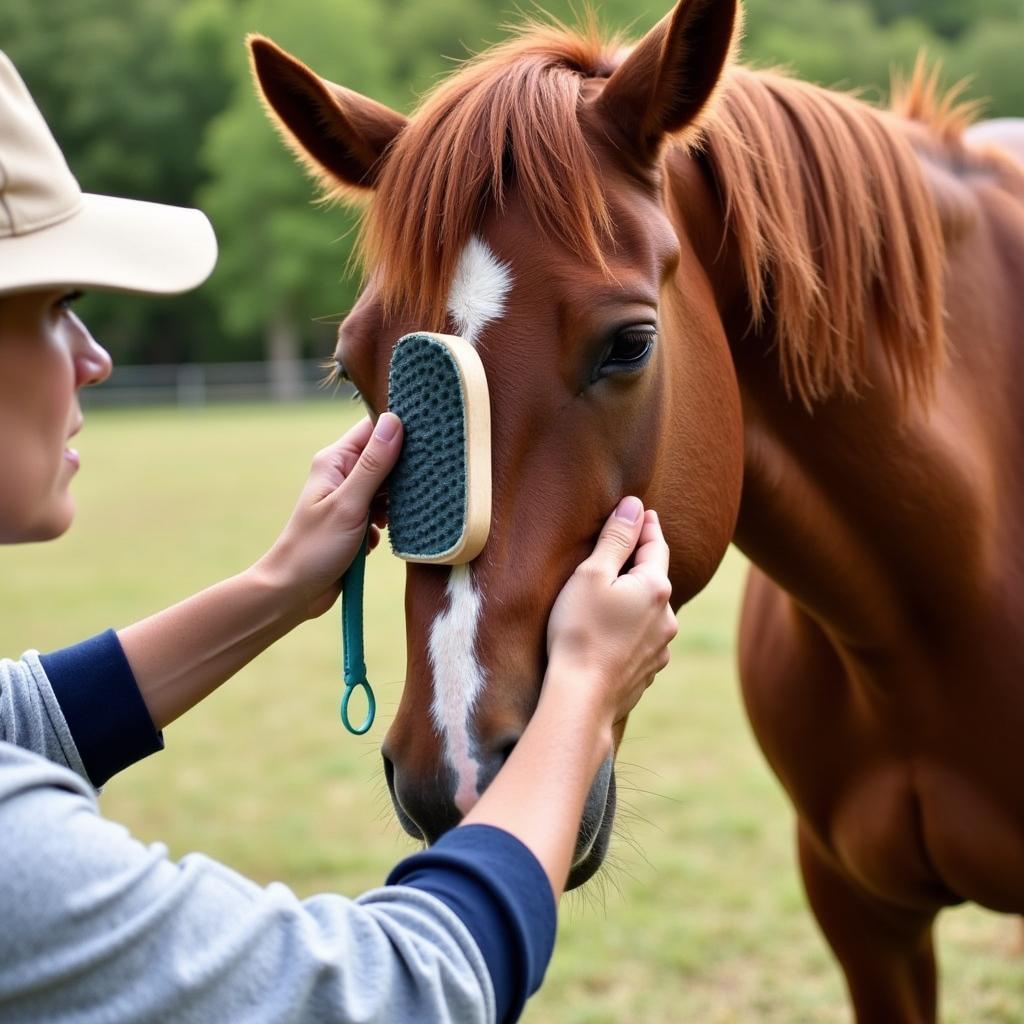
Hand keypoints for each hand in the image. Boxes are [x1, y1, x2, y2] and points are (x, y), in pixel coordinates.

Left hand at [256, 413, 402, 618]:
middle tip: (413, 489)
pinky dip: (387, 522)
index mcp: (335, 460)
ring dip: (396, 502)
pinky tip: (378, 537)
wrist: (294, 592)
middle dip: (402, 473)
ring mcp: (349, 498)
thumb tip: (395, 421)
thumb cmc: (314, 548)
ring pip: (388, 487)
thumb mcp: (349, 504)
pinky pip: (384, 511)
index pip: (374, 428)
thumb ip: (374, 465)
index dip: (400, 430)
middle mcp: (342, 474)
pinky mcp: (356, 520)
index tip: (427, 439)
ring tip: (387, 520)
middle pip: (385, 457)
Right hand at [544, 497, 676, 729]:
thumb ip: (615, 539)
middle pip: (655, 579)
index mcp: (656, 588)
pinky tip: (613, 633)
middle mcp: (667, 617)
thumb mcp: (591, 575)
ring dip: (636, 600)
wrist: (581, 698)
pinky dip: (630, 630)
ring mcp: (660, 648)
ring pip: (650, 613)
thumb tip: (635, 506)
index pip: (655, 546)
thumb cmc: (580, 631)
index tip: (643, 512)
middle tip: (628, 548)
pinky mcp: (648, 671)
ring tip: (615, 596)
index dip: (647, 527)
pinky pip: (642, 640)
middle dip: (641, 564)